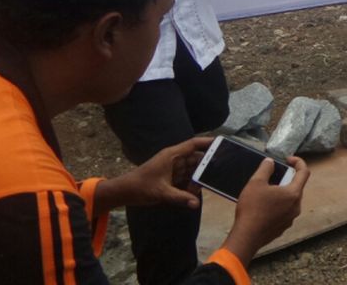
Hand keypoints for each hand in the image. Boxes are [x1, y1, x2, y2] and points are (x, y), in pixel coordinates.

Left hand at [98, 137, 212, 211]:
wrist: (124, 192)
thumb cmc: (141, 187)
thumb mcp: (162, 192)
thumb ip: (180, 197)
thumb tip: (196, 204)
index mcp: (172, 155)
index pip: (194, 144)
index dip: (208, 142)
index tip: (222, 143)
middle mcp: (174, 159)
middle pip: (195, 157)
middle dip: (206, 164)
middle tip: (221, 169)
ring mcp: (172, 168)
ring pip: (192, 169)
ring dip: (198, 176)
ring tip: (209, 183)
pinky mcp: (170, 177)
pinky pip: (186, 178)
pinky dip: (191, 183)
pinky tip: (196, 191)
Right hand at [222, 156, 309, 263]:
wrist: (246, 236)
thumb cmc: (252, 209)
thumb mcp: (256, 182)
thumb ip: (265, 168)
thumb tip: (270, 162)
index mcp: (293, 194)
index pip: (304, 172)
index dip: (298, 162)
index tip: (288, 159)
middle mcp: (296, 206)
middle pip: (296, 187)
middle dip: (286, 179)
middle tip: (272, 176)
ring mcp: (290, 218)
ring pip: (290, 200)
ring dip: (281, 193)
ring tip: (266, 192)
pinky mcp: (282, 227)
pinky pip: (284, 212)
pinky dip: (277, 206)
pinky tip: (263, 207)